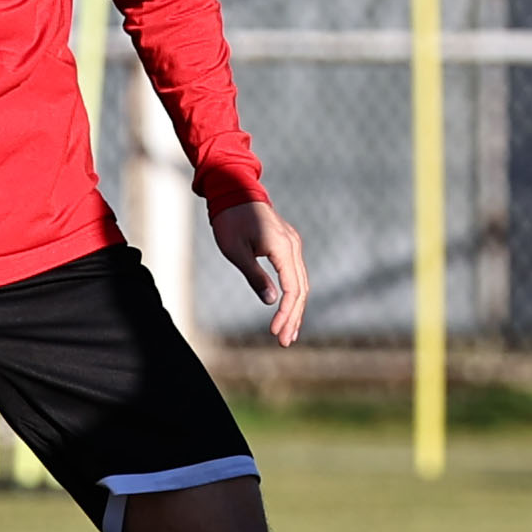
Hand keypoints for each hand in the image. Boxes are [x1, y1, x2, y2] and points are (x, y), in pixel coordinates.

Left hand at [211, 200, 307, 346]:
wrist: (233, 189)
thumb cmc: (230, 219)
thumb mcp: (236, 250)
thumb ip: (255, 276)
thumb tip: (272, 301)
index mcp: (283, 247)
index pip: (292, 288)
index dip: (286, 312)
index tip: (275, 331)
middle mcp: (294, 246)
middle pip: (301, 289)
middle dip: (293, 317)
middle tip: (284, 342)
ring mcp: (293, 244)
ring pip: (301, 283)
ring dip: (295, 309)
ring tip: (288, 333)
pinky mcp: (288, 244)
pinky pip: (296, 274)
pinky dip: (293, 294)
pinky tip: (288, 309)